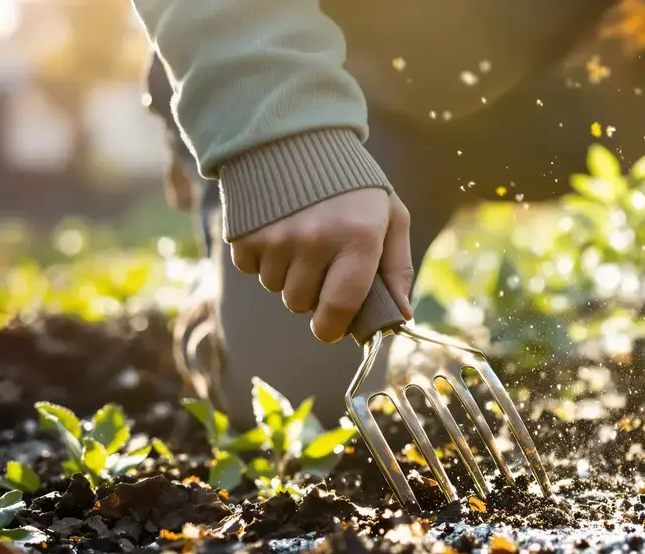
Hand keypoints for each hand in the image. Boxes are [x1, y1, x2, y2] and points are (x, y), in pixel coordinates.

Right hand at [229, 188, 413, 342]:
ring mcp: (275, 237)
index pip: (339, 307)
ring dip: (288, 274)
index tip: (331, 328)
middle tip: (321, 261)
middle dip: (311, 292)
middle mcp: (314, 240)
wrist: (295, 135)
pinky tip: (277, 229)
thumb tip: (400, 314)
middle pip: (301, 303)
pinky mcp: (244, 232)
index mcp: (358, 238)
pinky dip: (263, 259)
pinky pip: (251, 269)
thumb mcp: (390, 215)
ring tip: (301, 238)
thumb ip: (397, 267)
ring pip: (276, 288)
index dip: (332, 327)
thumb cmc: (353, 183)